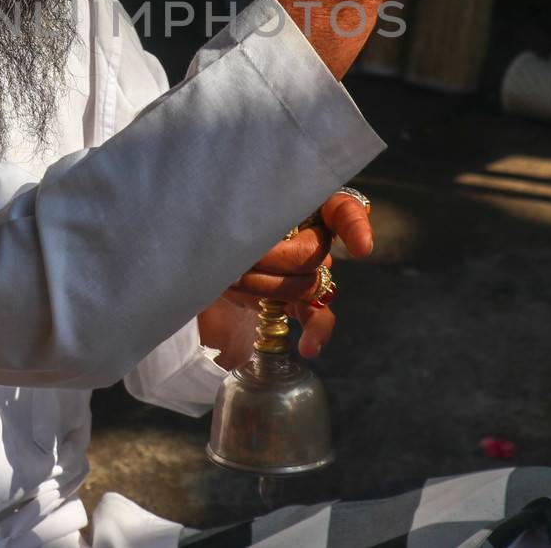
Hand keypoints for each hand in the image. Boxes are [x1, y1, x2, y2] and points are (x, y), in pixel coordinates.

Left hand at [198, 190, 374, 362]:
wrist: (190, 269)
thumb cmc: (208, 234)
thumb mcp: (225, 219)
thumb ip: (248, 217)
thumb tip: (256, 230)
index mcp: (292, 203)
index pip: (340, 208)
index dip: (353, 225)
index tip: (360, 249)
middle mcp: (306, 232)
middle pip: (314, 250)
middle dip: (274, 258)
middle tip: (240, 257)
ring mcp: (302, 269)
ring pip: (307, 284)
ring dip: (266, 286)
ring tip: (234, 279)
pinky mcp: (294, 302)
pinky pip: (318, 318)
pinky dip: (314, 333)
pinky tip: (308, 347)